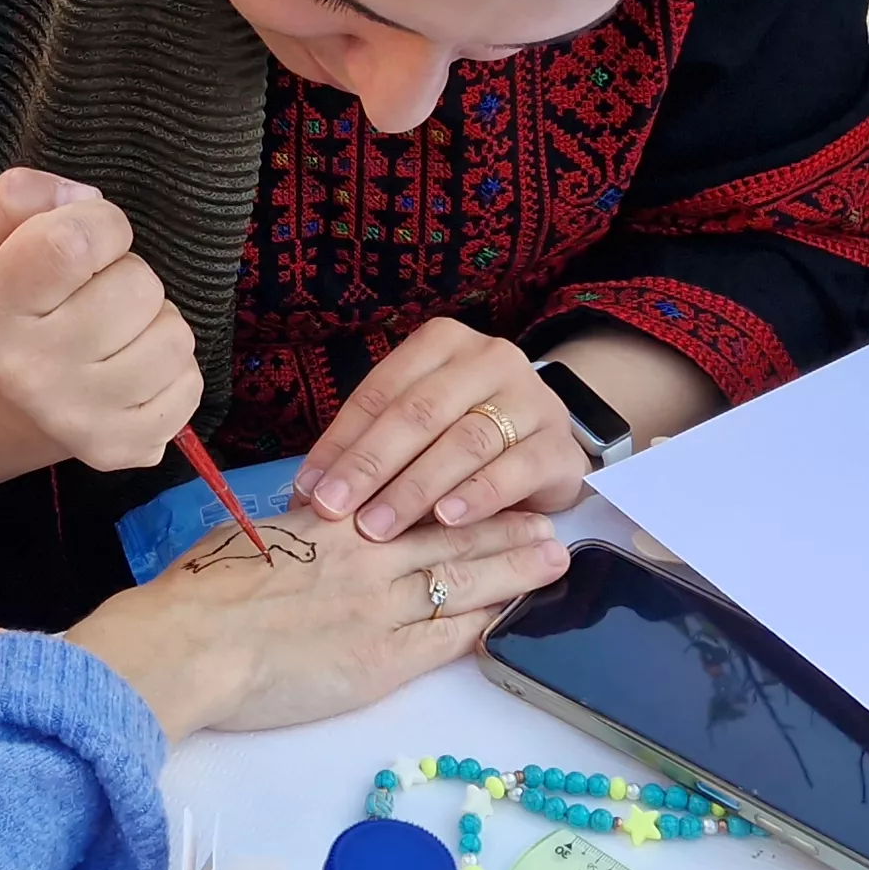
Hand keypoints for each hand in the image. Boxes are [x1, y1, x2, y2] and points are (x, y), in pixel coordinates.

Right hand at [0, 167, 200, 472]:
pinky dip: (173, 370)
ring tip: (119, 332)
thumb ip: (25, 196)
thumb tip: (84, 199)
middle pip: (137, 287)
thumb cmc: (22, 296)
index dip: (101, 223)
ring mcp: (75, 418)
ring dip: (157, 322)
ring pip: (175, 336)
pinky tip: (133, 370)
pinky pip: (190, 384)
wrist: (17, 394)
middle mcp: (24, 371)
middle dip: (130, 276)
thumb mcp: (0, 235)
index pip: (76, 241)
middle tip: (99, 294)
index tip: (90, 238)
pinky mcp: (121, 448)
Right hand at [67, 509, 570, 740]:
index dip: (453, 490)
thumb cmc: (197, 593)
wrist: (187, 643)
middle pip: (449, 533)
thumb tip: (310, 526)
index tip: (486, 480)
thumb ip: (292, 534)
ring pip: (462, 581)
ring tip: (553, 558)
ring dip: (511, 569)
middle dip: (503, 524)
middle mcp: (365, 555)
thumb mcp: (247, 540)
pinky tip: (510, 617)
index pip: (407, 499)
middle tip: (548, 516)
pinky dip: (483, 624)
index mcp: (330, 523)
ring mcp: (379, 607)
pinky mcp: (381, 661)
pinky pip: (446, 638)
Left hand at [296, 318, 587, 540]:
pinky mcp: (559, 446)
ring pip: (464, 442)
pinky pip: (514, 470)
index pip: (382, 392)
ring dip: (416, 489)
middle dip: (372, 466)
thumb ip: (369, 447)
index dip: (342, 442)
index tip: (312, 489)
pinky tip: (446, 521)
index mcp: (442, 343)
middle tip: (337, 511)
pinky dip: (477, 497)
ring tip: (380, 526)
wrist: (547, 441)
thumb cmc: (464, 433)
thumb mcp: (415, 429)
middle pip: (420, 413)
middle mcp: (489, 359)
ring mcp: (530, 399)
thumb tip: (309, 490)